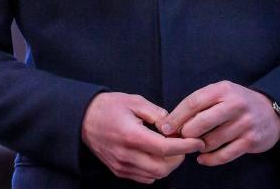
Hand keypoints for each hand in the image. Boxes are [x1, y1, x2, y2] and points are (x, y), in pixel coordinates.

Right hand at [82, 92, 203, 183]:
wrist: (82, 118)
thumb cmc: (108, 107)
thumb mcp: (134, 101)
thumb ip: (157, 113)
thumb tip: (175, 127)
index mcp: (131, 135)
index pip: (166, 148)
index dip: (185, 147)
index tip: (197, 142)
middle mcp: (126, 154)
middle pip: (163, 167)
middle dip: (178, 158)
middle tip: (181, 144)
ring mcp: (121, 165)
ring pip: (155, 175)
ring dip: (168, 165)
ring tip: (168, 149)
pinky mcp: (118, 171)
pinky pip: (145, 178)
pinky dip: (155, 170)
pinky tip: (154, 156)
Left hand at [155, 81, 279, 165]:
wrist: (272, 112)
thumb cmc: (236, 102)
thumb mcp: (220, 94)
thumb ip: (199, 104)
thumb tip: (171, 122)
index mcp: (222, 90)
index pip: (193, 103)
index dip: (176, 117)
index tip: (165, 127)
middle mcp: (235, 105)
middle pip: (201, 122)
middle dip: (186, 133)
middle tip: (179, 138)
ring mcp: (245, 124)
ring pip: (211, 141)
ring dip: (198, 146)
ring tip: (194, 145)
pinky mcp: (251, 141)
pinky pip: (225, 155)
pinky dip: (210, 159)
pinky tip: (202, 159)